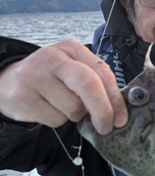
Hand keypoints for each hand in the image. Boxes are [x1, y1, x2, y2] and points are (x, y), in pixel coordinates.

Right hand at [0, 40, 127, 133]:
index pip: (102, 72)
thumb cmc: (51, 77)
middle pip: (88, 84)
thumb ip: (95, 82)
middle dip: (103, 110)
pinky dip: (59, 120)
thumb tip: (118, 111)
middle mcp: (54, 58)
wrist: (9, 81)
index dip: (115, 98)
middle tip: (106, 127)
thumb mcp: (73, 69)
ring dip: (76, 116)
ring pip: (73, 107)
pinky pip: (56, 119)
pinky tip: (49, 108)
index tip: (121, 118)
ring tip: (64, 105)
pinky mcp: (25, 97)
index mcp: (72, 48)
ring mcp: (37, 77)